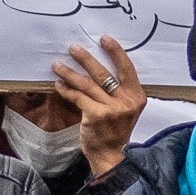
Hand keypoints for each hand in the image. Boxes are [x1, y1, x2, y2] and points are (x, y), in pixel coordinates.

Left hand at [50, 36, 145, 173]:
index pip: (127, 68)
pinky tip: (58, 84)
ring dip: (70, 73)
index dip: (115, 52)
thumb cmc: (115, 131)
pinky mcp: (95, 115)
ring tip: (57, 65)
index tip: (104, 39)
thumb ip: (120, 92)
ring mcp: (111, 108)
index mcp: (137, 96)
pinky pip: (78, 97)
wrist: (110, 155)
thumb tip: (99, 69)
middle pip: (104, 74)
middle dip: (86, 59)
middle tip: (73, 48)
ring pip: (87, 84)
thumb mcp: (126, 110)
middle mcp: (127, 101)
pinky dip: (66, 90)